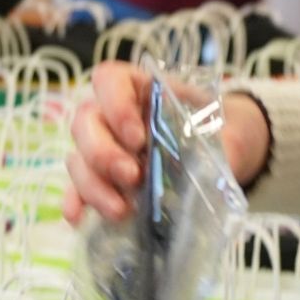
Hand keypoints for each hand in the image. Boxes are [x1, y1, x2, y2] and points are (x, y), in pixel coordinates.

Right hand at [63, 62, 271, 223]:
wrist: (223, 147)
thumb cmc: (213, 128)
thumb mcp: (219, 127)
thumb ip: (213, 144)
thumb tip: (206, 173)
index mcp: (137, 87)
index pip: (108, 81)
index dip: (115, 106)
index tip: (137, 137)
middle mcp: (109, 113)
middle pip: (85, 122)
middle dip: (104, 153)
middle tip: (132, 177)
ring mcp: (100, 146)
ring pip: (78, 158)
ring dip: (94, 185)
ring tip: (121, 211)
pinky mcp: (99, 178)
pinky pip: (76, 187)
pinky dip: (76, 202)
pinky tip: (79, 218)